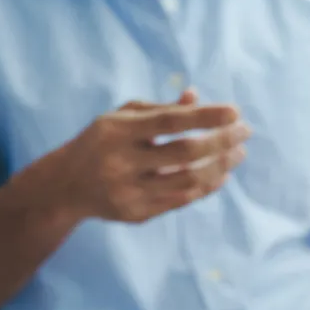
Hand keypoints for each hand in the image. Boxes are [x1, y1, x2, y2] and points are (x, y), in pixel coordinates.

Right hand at [44, 89, 249, 222]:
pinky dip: (208, 186)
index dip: (205, 117)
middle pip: (185, 153)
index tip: (235, 112)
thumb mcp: (121, 118)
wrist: (64, 186)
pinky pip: (182, 199)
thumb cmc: (102, 142)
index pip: (169, 121)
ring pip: (189, 180)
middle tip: (245, 131)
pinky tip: (222, 174)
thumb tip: (197, 96)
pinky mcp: (136, 213)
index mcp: (117, 130)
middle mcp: (121, 161)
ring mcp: (128, 190)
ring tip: (238, 153)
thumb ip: (159, 109)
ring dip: (221, 166)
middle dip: (222, 141)